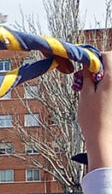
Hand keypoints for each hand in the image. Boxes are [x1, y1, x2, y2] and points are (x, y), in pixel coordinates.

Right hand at [79, 51, 111, 169]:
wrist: (103, 136)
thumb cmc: (92, 118)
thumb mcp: (85, 95)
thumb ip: (88, 77)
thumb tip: (87, 65)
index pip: (108, 56)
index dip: (96, 57)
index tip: (86, 65)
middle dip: (101, 67)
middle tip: (88, 76)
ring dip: (104, 77)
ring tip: (93, 88)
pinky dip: (107, 86)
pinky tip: (99, 96)